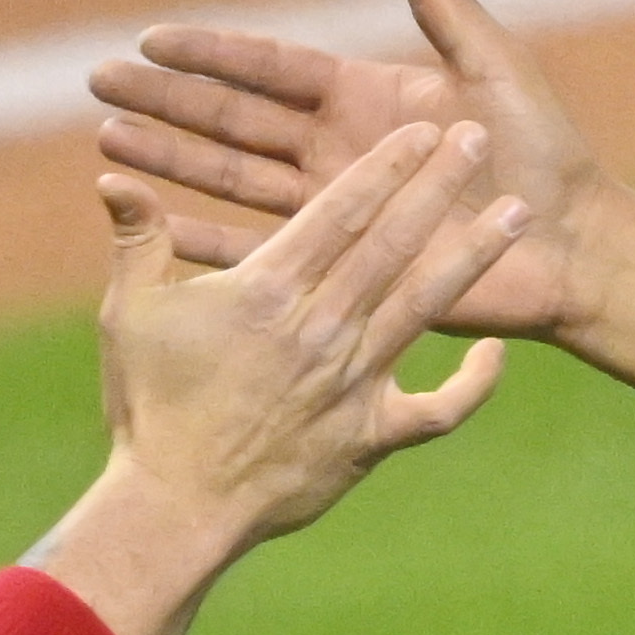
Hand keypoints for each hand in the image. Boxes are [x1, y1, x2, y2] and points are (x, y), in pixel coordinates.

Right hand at [92, 0, 605, 340]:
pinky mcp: (342, 263)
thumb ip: (446, 5)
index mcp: (368, 96)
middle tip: (98, 83)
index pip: (271, 69)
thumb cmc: (546, 155)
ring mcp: (337, 207)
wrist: (573, 246)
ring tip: (107, 142)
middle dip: (167, 100)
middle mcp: (341, 150)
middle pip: (235, 120)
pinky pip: (260, 250)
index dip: (212, 53)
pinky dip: (205, 238)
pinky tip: (154, 225)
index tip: (151, 37)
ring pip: (233, 180)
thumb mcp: (494, 70)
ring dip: (170, 162)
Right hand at [94, 118, 523, 554]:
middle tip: (481, 138)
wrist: (175, 507)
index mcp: (268, 290)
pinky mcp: (372, 436)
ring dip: (475, 255)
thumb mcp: (130, 314)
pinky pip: (438, 410)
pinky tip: (499, 352)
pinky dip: (473, 384)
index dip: (386, 165)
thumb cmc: (149, 406)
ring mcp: (355, 382)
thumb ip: (137, 241)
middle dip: (440, 185)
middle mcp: (322, 327)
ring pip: (427, 305)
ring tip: (519, 214)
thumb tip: (114, 178)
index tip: (422, 126)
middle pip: (394, 243)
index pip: (340, 211)